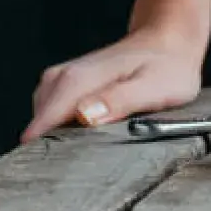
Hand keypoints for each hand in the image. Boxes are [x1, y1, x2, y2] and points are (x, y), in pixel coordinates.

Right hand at [22, 24, 203, 141]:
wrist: (169, 43)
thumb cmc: (167, 68)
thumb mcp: (154, 88)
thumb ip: (120, 101)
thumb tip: (85, 115)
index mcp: (78, 80)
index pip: (43, 124)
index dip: (51, 150)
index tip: (70, 167)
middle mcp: (61, 78)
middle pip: (41, 127)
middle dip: (59, 146)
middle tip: (94, 158)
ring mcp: (60, 81)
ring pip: (45, 123)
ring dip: (63, 137)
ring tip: (98, 144)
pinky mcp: (64, 86)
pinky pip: (52, 116)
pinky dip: (67, 128)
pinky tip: (92, 132)